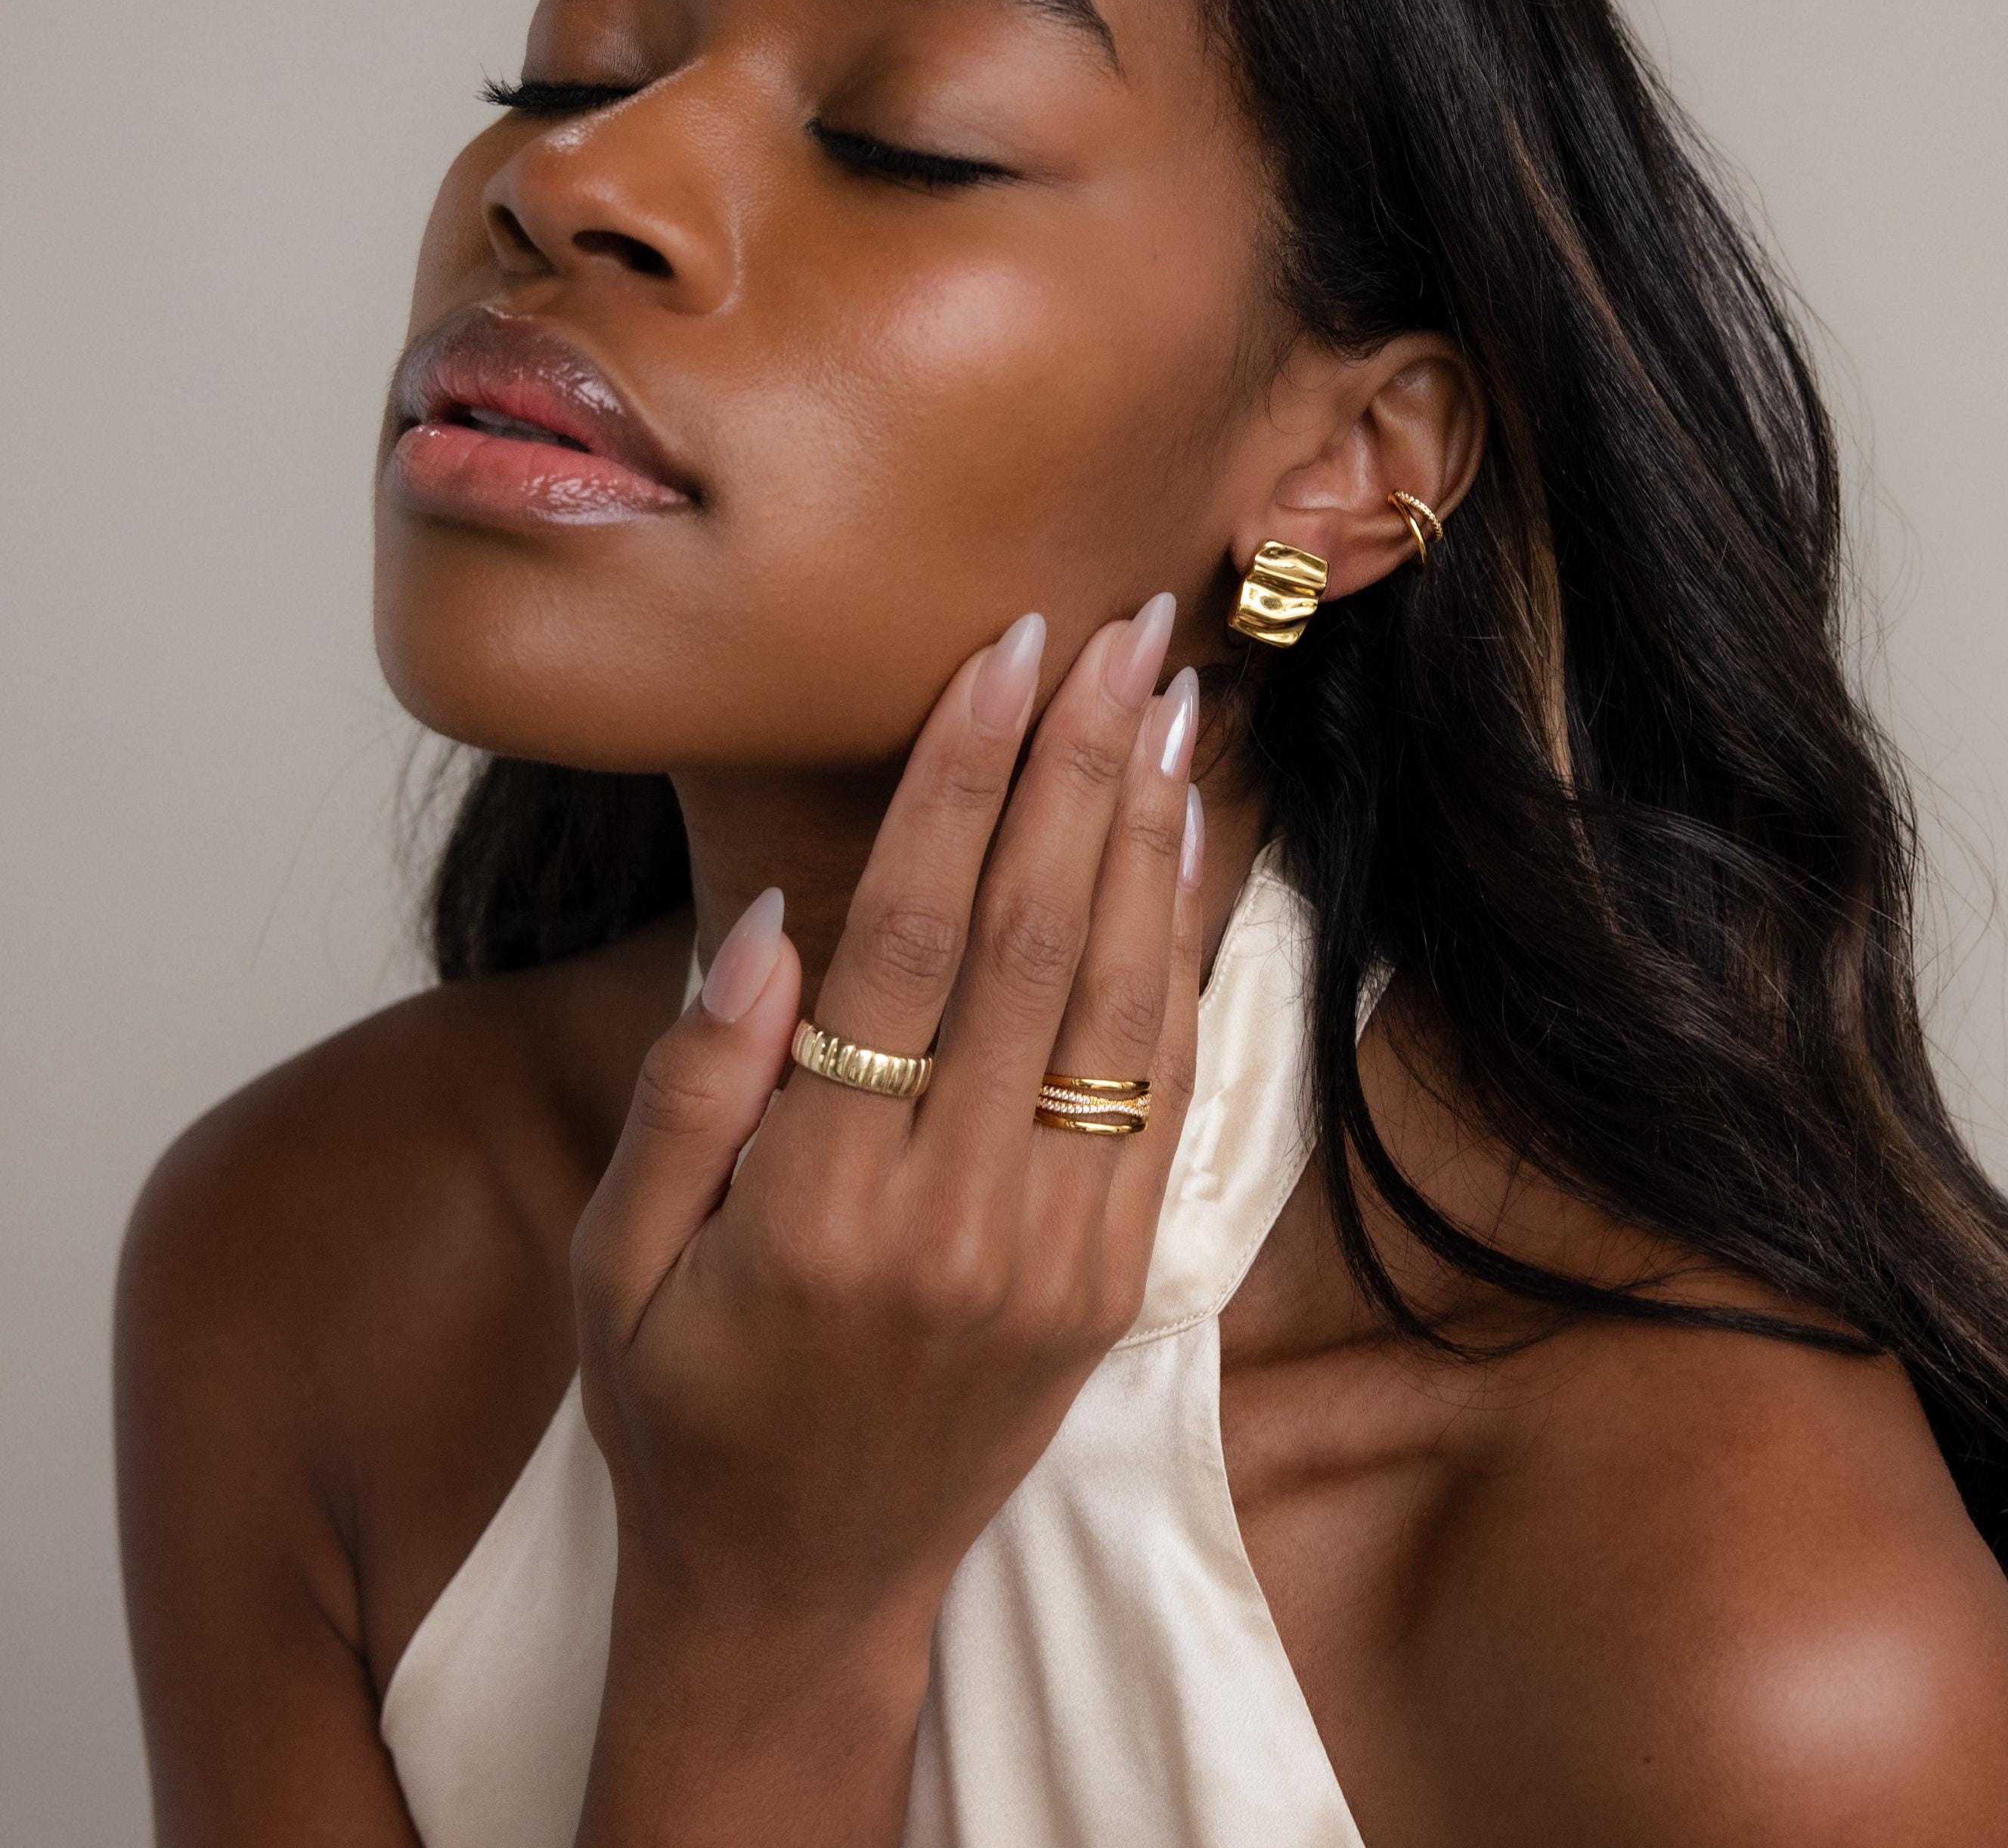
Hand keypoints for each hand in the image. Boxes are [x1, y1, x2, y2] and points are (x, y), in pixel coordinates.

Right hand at [570, 593, 1205, 1663]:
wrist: (805, 1585)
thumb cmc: (685, 1411)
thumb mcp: (615, 1265)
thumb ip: (692, 1088)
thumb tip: (772, 916)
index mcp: (813, 1208)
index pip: (902, 944)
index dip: (960, 782)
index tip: (1005, 650)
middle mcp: (953, 1221)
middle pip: (1035, 943)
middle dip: (1080, 765)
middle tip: (1123, 627)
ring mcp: (1054, 1256)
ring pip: (1123, 1002)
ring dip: (1151, 836)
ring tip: (1172, 700)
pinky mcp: (1112, 1281)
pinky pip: (1162, 1089)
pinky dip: (1184, 954)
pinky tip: (1186, 849)